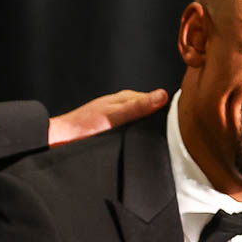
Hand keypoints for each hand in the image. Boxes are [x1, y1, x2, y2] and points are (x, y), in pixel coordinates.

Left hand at [47, 89, 168, 146]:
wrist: (60, 140)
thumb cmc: (83, 127)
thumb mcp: (114, 116)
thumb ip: (138, 107)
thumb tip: (163, 95)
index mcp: (126, 98)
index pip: (156, 100)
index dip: (168, 110)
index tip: (182, 123)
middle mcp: (122, 106)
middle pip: (149, 112)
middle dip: (159, 122)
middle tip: (172, 137)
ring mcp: (117, 118)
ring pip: (140, 123)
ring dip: (147, 132)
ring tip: (158, 143)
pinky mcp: (112, 130)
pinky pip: (131, 132)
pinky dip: (136, 138)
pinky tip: (138, 146)